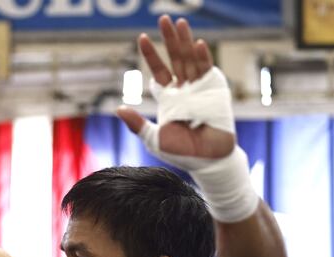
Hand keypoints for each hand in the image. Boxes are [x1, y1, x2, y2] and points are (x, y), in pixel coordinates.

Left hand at [116, 16, 234, 158]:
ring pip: (190, 59)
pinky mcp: (214, 90)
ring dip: (185, 41)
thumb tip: (118, 109)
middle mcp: (184, 88)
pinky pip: (207, 71)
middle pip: (175, 58)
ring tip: (180, 22)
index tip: (142, 38)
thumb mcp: (153, 138)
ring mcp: (199, 87)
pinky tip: (196, 43)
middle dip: (169, 39)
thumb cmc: (180, 152)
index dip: (151, 54)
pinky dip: (202, 57)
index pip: (159, 70)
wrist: (205, 160)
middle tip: (163, 18)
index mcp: (169, 97)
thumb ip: (137, 123)